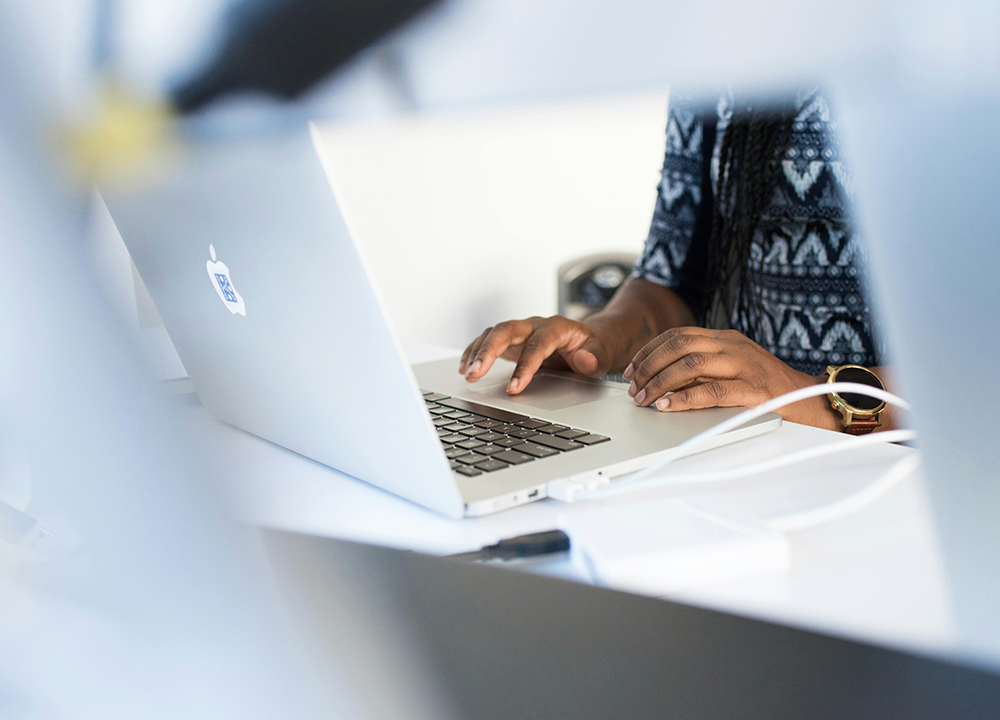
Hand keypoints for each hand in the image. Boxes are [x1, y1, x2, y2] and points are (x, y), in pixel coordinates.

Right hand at [460, 316, 614, 393]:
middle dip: (488, 351)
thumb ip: (595, 357)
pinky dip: (474, 351)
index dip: (525, 366)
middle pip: (507, 330)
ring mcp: (522, 331)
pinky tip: (465, 367)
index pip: (537, 345)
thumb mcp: (603, 354)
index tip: (514, 388)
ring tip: (467, 374)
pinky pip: (488, 340)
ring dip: (477, 352)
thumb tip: (584, 359)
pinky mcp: (512, 340)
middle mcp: (535, 325)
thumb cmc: (595, 348)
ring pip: (494, 333)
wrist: (591, 340)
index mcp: (557, 327)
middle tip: (475, 373)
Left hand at [622, 327, 839, 428]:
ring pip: (690, 365)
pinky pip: (710, 391)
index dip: (649, 351)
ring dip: (659, 382)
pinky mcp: (754, 390)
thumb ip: (703, 371)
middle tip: (632, 387)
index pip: (678, 335)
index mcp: (726, 338)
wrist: (813, 401)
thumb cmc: (769, 389)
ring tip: (644, 399)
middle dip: (648, 366)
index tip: (631, 368)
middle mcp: (733, 346)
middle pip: (678, 345)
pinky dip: (683, 399)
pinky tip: (667, 406)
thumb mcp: (733, 370)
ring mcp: (744, 365)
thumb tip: (661, 381)